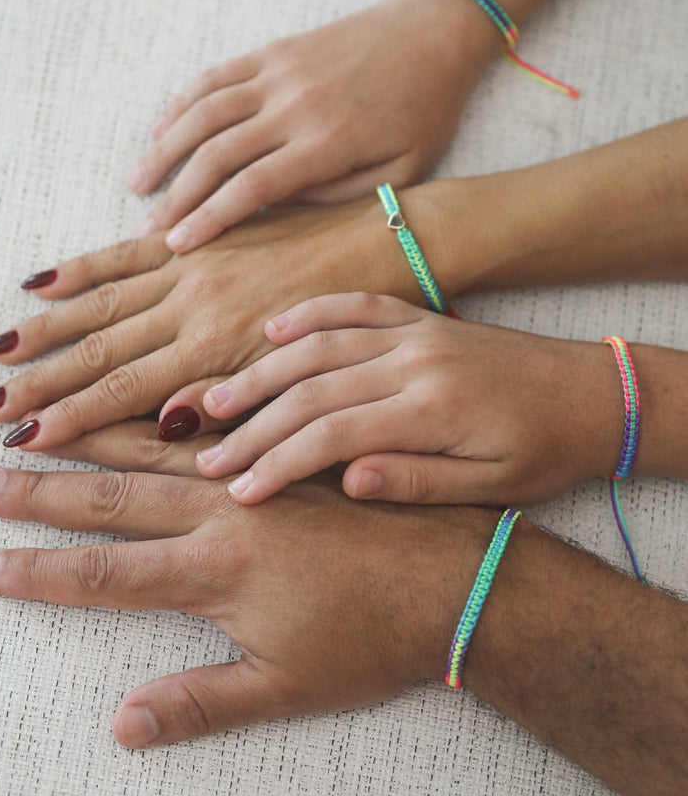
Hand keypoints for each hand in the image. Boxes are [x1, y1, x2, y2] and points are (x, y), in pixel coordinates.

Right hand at [0, 201, 430, 452]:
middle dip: (40, 382)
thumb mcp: (317, 383)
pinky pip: (130, 249)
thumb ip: (247, 411)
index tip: (22, 440)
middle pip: (101, 350)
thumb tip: (174, 432)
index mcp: (222, 351)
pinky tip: (41, 280)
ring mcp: (196, 267)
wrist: (402, 243)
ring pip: (103, 302)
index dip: (70, 420)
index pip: (127, 393)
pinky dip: (83, 267)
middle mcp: (196, 307)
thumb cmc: (356, 324)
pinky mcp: (206, 235)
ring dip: (45, 329)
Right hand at [0, 426, 492, 746]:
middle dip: (45, 490)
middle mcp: (230, 511)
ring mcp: (262, 472)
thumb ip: (201, 702)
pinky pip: (229, 412)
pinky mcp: (294, 447)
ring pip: (165, 443)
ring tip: (47, 418)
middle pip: (117, 495)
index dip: (40, 570)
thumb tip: (121, 725)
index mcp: (219, 572)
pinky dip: (183, 399)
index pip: (106, 573)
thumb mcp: (290, 688)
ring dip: (99, 433)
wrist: (461, 578)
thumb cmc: (378, 639)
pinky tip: (158, 383)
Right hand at [130, 0, 497, 251]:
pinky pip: (214, 77)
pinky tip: (160, 130)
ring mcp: (278, 72)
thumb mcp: (403, 171)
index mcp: (327, 142)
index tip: (176, 247)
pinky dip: (181, 105)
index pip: (251, 189)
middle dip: (175, 197)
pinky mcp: (273, 51)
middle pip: (215, 155)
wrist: (432, 32)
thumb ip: (344, 197)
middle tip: (148, 231)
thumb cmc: (425, 111)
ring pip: (203, 113)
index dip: (207, 220)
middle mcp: (293, 105)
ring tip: (137, 184)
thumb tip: (285, 213)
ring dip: (164, 150)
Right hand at [192, 294, 622, 504]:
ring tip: (215, 397)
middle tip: (201, 451)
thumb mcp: (493, 485)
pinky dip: (311, 315)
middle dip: (252, 423)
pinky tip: (272, 330)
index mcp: (432, 410)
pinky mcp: (420, 318)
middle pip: (312, 390)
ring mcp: (416, 333)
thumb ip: (418, 482)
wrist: (593, 394)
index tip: (236, 489)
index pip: (333, 435)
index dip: (277, 463)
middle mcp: (415, 362)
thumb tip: (346, 481)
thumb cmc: (545, 450)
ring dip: (262, 371)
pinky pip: (356, 307)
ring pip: (321, 345)